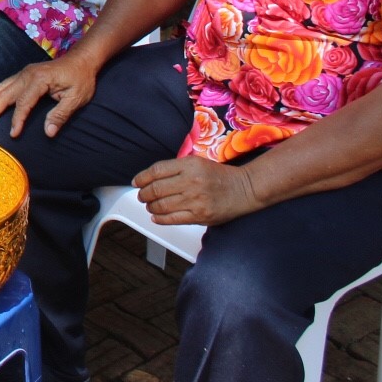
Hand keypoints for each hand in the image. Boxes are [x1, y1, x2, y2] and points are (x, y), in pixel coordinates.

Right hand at [0, 53, 99, 138]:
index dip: (18, 119)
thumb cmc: (81, 79)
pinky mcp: (23, 74)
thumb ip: (61, 114)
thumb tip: (49, 133)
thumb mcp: (77, 98)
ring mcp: (23, 73)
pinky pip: (4, 84)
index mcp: (39, 80)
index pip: (24, 102)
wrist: (81, 59)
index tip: (13, 134)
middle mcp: (27, 75)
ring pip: (1, 87)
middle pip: (6, 94)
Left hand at [133, 157, 260, 226]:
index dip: (142, 177)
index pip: (156, 171)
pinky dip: (159, 218)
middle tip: (141, 196)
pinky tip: (156, 216)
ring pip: (161, 205)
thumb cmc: (220, 176)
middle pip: (156, 189)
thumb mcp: (197, 162)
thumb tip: (150, 178)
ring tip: (149, 205)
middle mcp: (191, 182)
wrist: (244, 189)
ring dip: (150, 206)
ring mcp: (195, 200)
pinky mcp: (200, 216)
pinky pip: (172, 219)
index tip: (136, 182)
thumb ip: (175, 168)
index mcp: (189, 165)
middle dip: (143, 194)